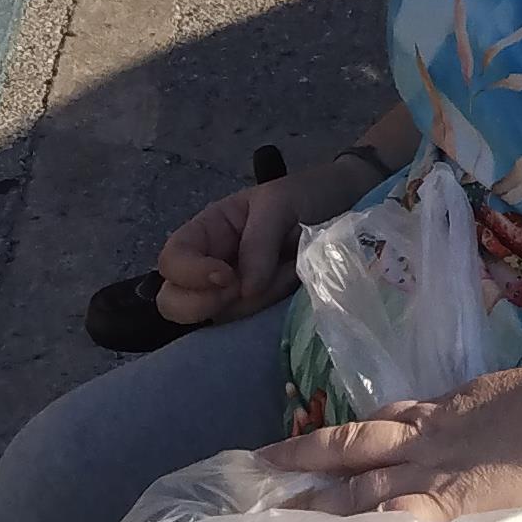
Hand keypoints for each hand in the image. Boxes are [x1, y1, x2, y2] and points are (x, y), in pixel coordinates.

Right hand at [154, 165, 308, 331]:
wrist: (349, 207)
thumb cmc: (308, 195)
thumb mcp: (280, 201)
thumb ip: (258, 241)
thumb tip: (245, 289)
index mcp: (208, 231)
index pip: (171, 260)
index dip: (190, 274)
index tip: (228, 276)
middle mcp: (211, 265)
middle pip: (173, 301)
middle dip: (205, 303)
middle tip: (245, 288)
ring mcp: (231, 292)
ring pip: (216, 318)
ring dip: (254, 303)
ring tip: (290, 271)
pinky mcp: (257, 309)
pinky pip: (246, 327)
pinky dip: (268, 313)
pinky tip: (292, 286)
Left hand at [275, 359, 521, 521]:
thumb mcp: (505, 392)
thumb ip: (479, 411)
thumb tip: (476, 426)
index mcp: (444, 408)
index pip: (383, 419)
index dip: (350, 431)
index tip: (319, 441)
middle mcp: (426, 436)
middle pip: (353, 442)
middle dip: (307, 453)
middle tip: (262, 465)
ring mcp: (432, 470)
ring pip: (360, 482)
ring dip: (318, 498)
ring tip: (279, 512)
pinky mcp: (448, 502)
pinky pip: (395, 518)